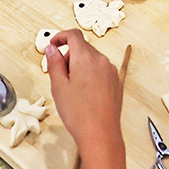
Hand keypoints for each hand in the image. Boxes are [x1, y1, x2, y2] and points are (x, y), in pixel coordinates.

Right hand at [46, 29, 122, 151]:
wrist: (100, 134)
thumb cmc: (79, 114)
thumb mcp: (58, 87)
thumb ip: (54, 63)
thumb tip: (51, 49)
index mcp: (86, 59)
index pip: (74, 35)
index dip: (61, 36)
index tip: (54, 44)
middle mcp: (101, 61)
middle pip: (83, 47)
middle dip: (69, 56)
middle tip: (60, 76)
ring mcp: (111, 71)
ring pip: (92, 59)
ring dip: (80, 66)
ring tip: (72, 89)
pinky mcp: (116, 82)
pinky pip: (101, 70)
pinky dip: (90, 74)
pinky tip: (84, 94)